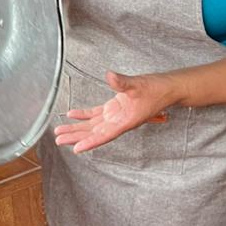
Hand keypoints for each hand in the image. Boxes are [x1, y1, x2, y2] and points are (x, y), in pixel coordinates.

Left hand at [54, 70, 174, 153]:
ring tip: (60, 131)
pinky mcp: (114, 108)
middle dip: (76, 136)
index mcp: (125, 121)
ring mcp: (116, 115)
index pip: (104, 135)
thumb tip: (109, 76)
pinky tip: (71, 115)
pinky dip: (83, 115)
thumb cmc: (156, 89)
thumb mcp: (138, 85)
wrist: (167, 88)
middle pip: (94, 133)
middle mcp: (118, 121)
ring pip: (92, 125)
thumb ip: (122, 82)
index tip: (76, 149)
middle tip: (58, 139)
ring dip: (76, 128)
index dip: (90, 142)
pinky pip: (96, 114)